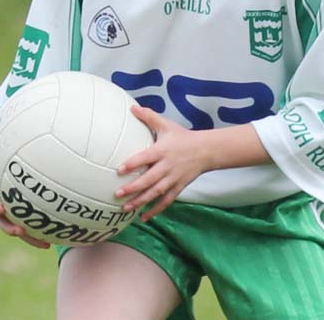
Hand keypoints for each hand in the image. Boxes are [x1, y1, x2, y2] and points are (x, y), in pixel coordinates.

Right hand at [0, 153, 49, 248]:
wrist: (4, 185)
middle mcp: (3, 216)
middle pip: (6, 225)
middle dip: (12, 230)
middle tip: (19, 231)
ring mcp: (14, 220)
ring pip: (22, 233)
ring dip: (32, 239)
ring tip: (44, 244)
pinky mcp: (26, 223)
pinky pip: (34, 231)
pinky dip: (42, 236)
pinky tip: (54, 241)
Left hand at [116, 106, 206, 221]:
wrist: (206, 150)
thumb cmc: (183, 137)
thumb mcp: (166, 125)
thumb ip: (149, 116)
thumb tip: (132, 107)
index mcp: (163, 150)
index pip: (146, 158)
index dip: (133, 163)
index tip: (120, 170)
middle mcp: (168, 166)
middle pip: (150, 179)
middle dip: (134, 188)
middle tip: (117, 194)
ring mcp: (173, 179)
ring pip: (156, 193)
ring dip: (141, 201)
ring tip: (125, 208)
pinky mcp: (178, 188)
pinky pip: (166, 201)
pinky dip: (155, 210)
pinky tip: (143, 217)